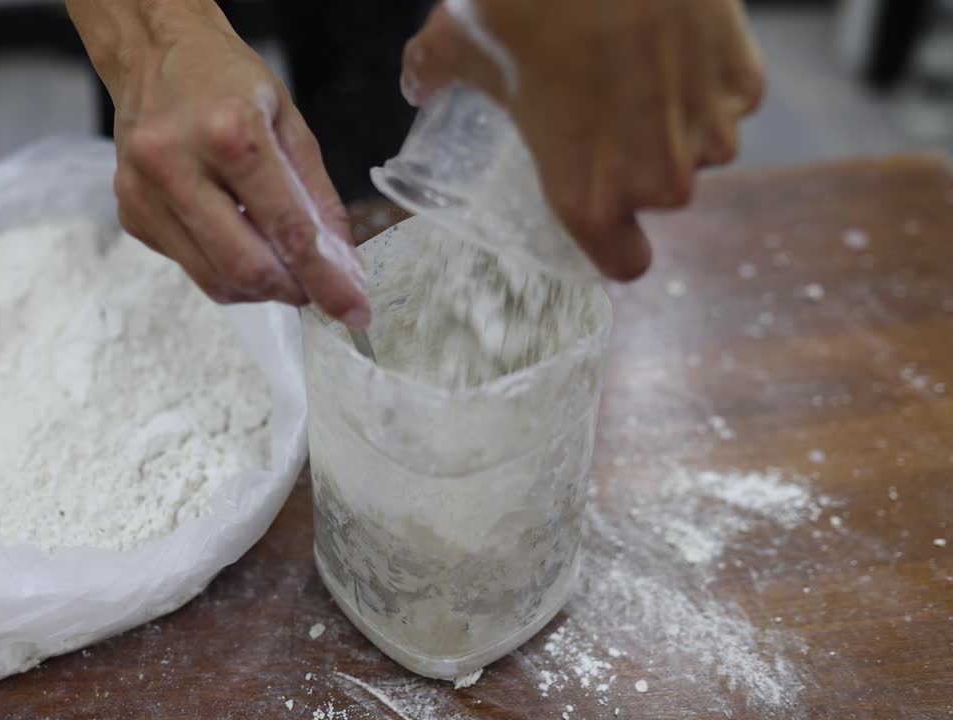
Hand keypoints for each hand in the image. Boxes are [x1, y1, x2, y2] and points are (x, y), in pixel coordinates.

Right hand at [69, 0, 369, 325]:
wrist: (154, 55)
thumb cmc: (226, 81)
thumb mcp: (289, 123)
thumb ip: (318, 199)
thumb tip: (342, 266)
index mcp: (229, 133)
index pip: (287, 229)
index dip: (325, 279)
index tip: (353, 310)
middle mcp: (177, 165)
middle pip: (246, 267)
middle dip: (290, 290)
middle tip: (314, 287)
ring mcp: (145, 194)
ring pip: (215, 280)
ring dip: (259, 287)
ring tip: (278, 263)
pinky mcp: (131, 215)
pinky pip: (190, 266)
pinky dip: (224, 268)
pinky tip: (234, 235)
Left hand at [402, 0, 764, 279]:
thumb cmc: (530, 0)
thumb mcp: (460, 43)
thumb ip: (432, 75)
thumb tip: (419, 81)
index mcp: (588, 196)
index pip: (624, 262)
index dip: (614, 241)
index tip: (604, 213)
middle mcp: (660, 179)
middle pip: (660, 196)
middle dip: (639, 161)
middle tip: (606, 112)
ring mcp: (712, 129)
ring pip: (701, 145)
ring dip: (676, 119)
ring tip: (637, 68)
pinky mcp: (747, 81)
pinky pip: (730, 96)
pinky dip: (707, 75)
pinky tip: (672, 39)